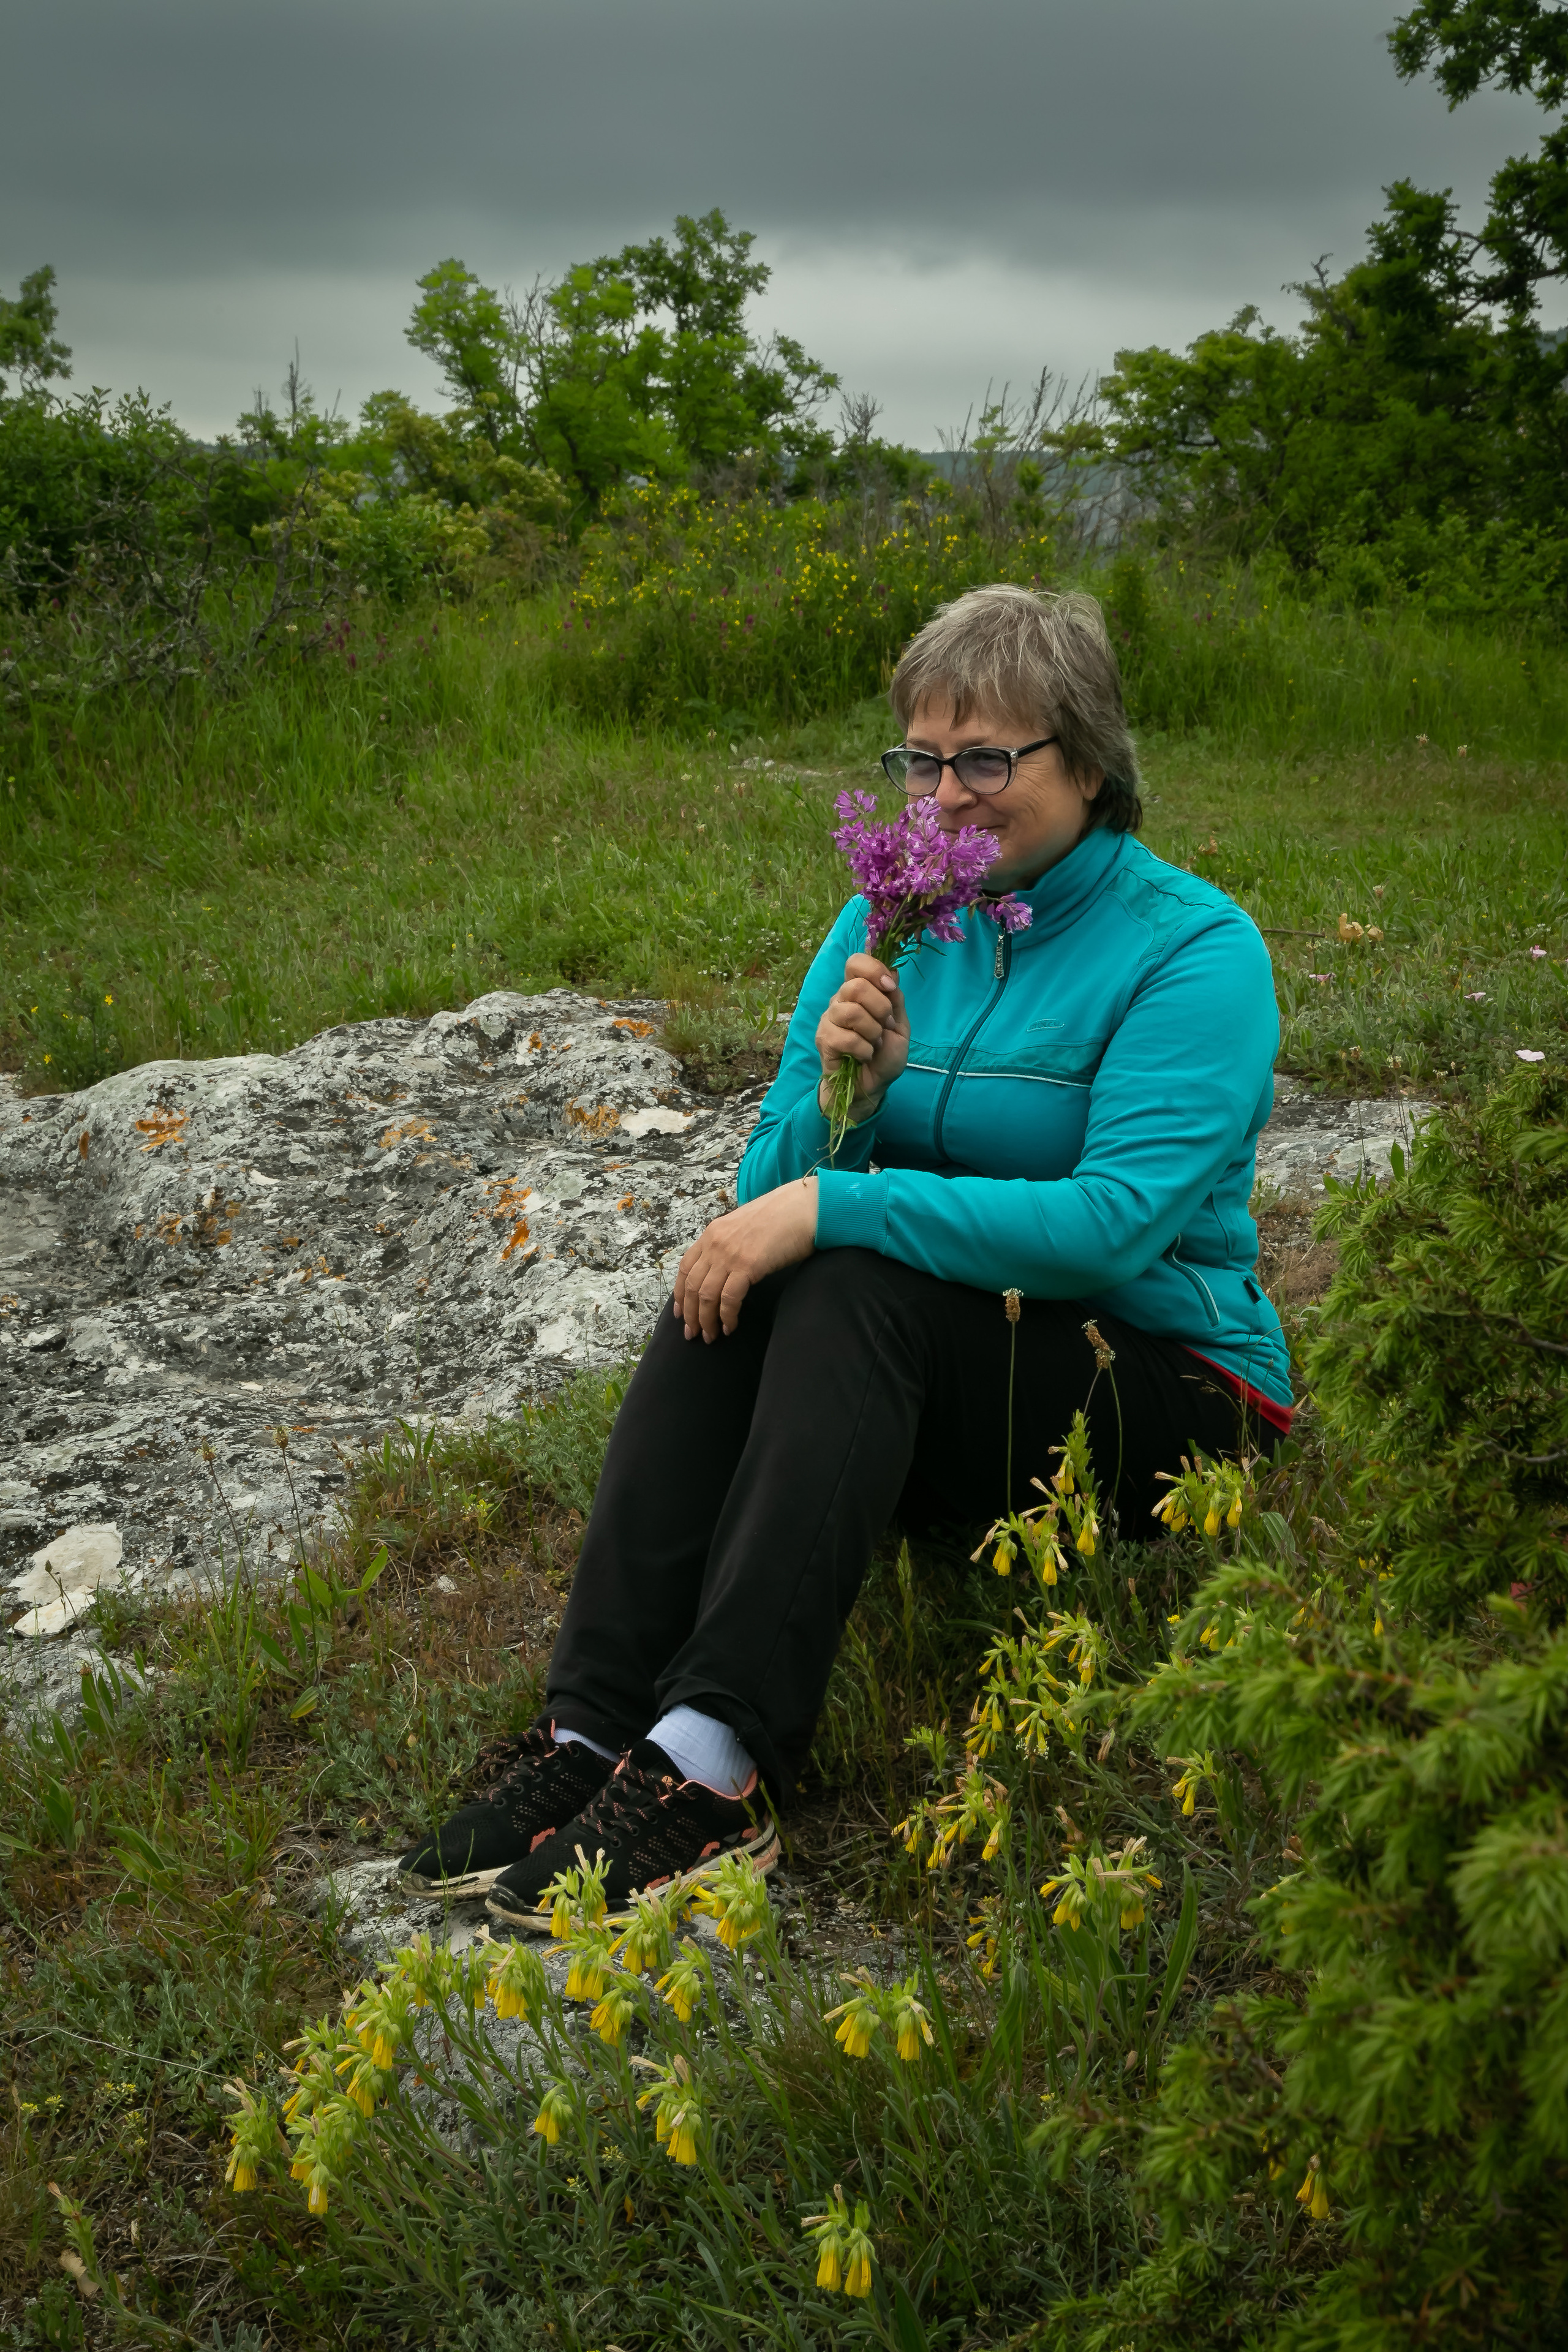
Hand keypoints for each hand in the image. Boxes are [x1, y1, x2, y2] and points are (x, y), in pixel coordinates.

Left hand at [673, 1178, 816, 1341]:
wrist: (804, 1208)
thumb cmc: (782, 1217)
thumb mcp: (744, 1226)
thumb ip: (730, 1244)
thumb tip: (726, 1271)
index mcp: (712, 1233)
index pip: (685, 1268)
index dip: (680, 1294)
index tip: (681, 1313)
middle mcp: (715, 1243)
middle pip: (692, 1286)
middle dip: (690, 1314)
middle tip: (693, 1334)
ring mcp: (729, 1254)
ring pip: (706, 1296)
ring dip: (706, 1320)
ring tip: (710, 1336)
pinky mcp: (747, 1265)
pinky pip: (729, 1299)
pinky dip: (727, 1316)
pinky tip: (730, 1327)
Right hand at [815, 952, 908, 1122]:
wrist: (872, 1086)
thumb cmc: (884, 1055)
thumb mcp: (899, 1026)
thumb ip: (895, 999)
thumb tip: (893, 972)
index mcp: (858, 992)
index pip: (855, 963)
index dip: (874, 969)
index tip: (889, 987)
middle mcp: (840, 1001)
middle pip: (856, 986)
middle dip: (880, 1008)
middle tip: (884, 1026)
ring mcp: (829, 1020)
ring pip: (852, 1011)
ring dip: (873, 1031)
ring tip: (874, 1043)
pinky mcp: (824, 1040)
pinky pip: (846, 1037)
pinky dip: (864, 1049)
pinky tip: (864, 1056)